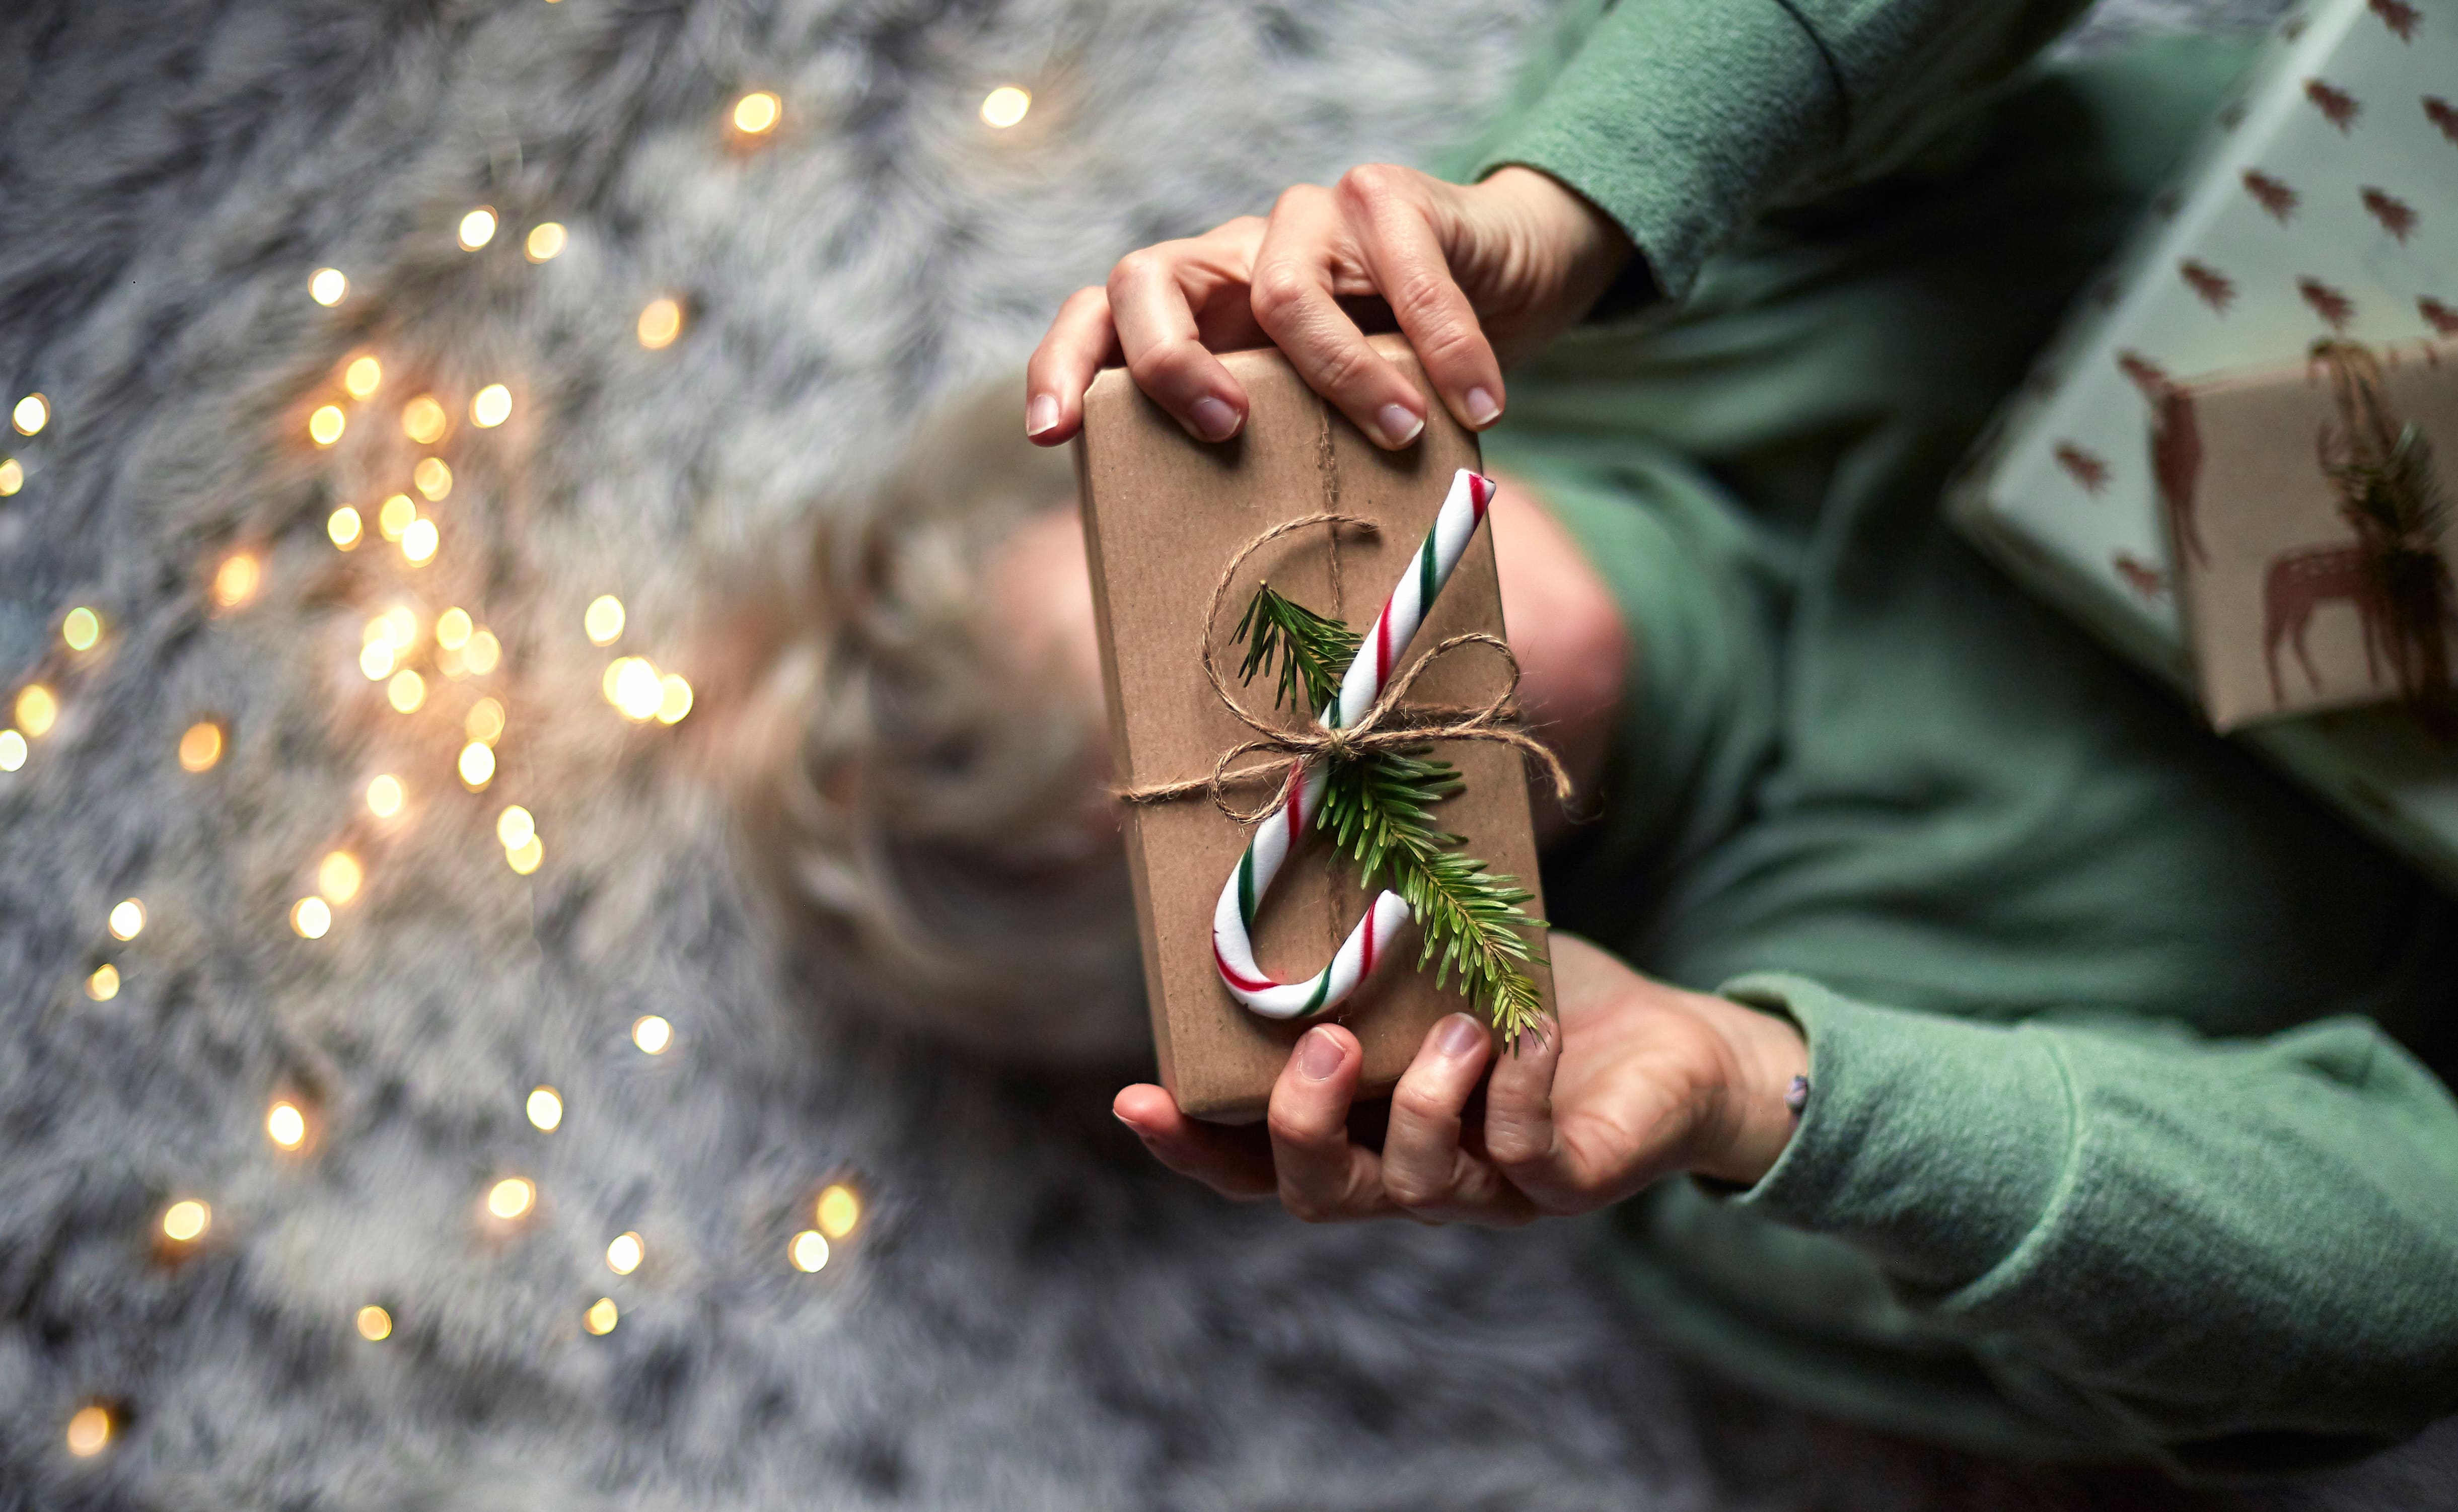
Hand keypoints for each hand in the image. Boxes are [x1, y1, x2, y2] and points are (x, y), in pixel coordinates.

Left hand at [1028, 165, 1632, 450]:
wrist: (1506, 278)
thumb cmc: (1398, 373)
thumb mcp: (1319, 421)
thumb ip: (1273, 464)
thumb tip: (1253, 606)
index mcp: (1197, 311)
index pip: (1097, 318)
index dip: (1063, 368)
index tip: (1053, 434)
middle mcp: (1232, 255)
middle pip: (1147, 282)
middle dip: (1170, 365)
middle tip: (1226, 432)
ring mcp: (1305, 218)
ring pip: (1284, 288)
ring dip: (1346, 376)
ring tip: (1402, 436)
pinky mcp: (1387, 199)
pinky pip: (1409, 274)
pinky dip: (1449, 351)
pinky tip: (1480, 407)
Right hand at [1112, 936, 1807, 1224]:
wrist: (1676, 1044)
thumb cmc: (1534, 994)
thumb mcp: (1437, 957)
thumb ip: (1365, 931)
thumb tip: (1302, 811)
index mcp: (1363, 1128)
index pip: (1253, 1164)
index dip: (1192, 1146)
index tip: (1138, 1098)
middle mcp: (1412, 1175)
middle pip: (1318, 1198)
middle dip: (1302, 1128)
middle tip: (1322, 1044)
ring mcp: (1490, 1192)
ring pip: (1418, 1188)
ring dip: (1427, 1103)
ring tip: (1456, 1024)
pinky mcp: (1569, 1183)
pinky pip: (1526, 1156)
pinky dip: (1517, 1092)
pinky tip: (1525, 1032)